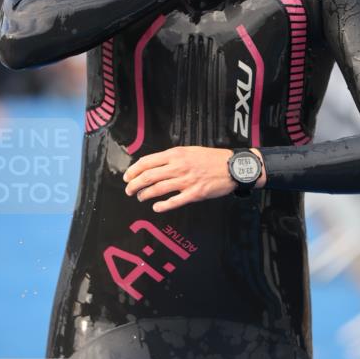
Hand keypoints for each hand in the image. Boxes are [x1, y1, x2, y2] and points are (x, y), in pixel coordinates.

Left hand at [123, 145, 266, 212]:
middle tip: (129, 190)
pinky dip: (162, 206)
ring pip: (157, 189)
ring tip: (140, 198)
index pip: (146, 162)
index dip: (133, 171)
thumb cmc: (211, 158)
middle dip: (134, 185)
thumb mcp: (189, 151)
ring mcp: (186, 181)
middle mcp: (178, 167)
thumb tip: (153, 165)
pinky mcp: (194, 193)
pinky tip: (156, 208)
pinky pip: (174, 201)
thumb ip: (172, 157)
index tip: (127, 177)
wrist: (232, 167)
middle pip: (148, 177)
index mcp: (176, 154)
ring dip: (145, 195)